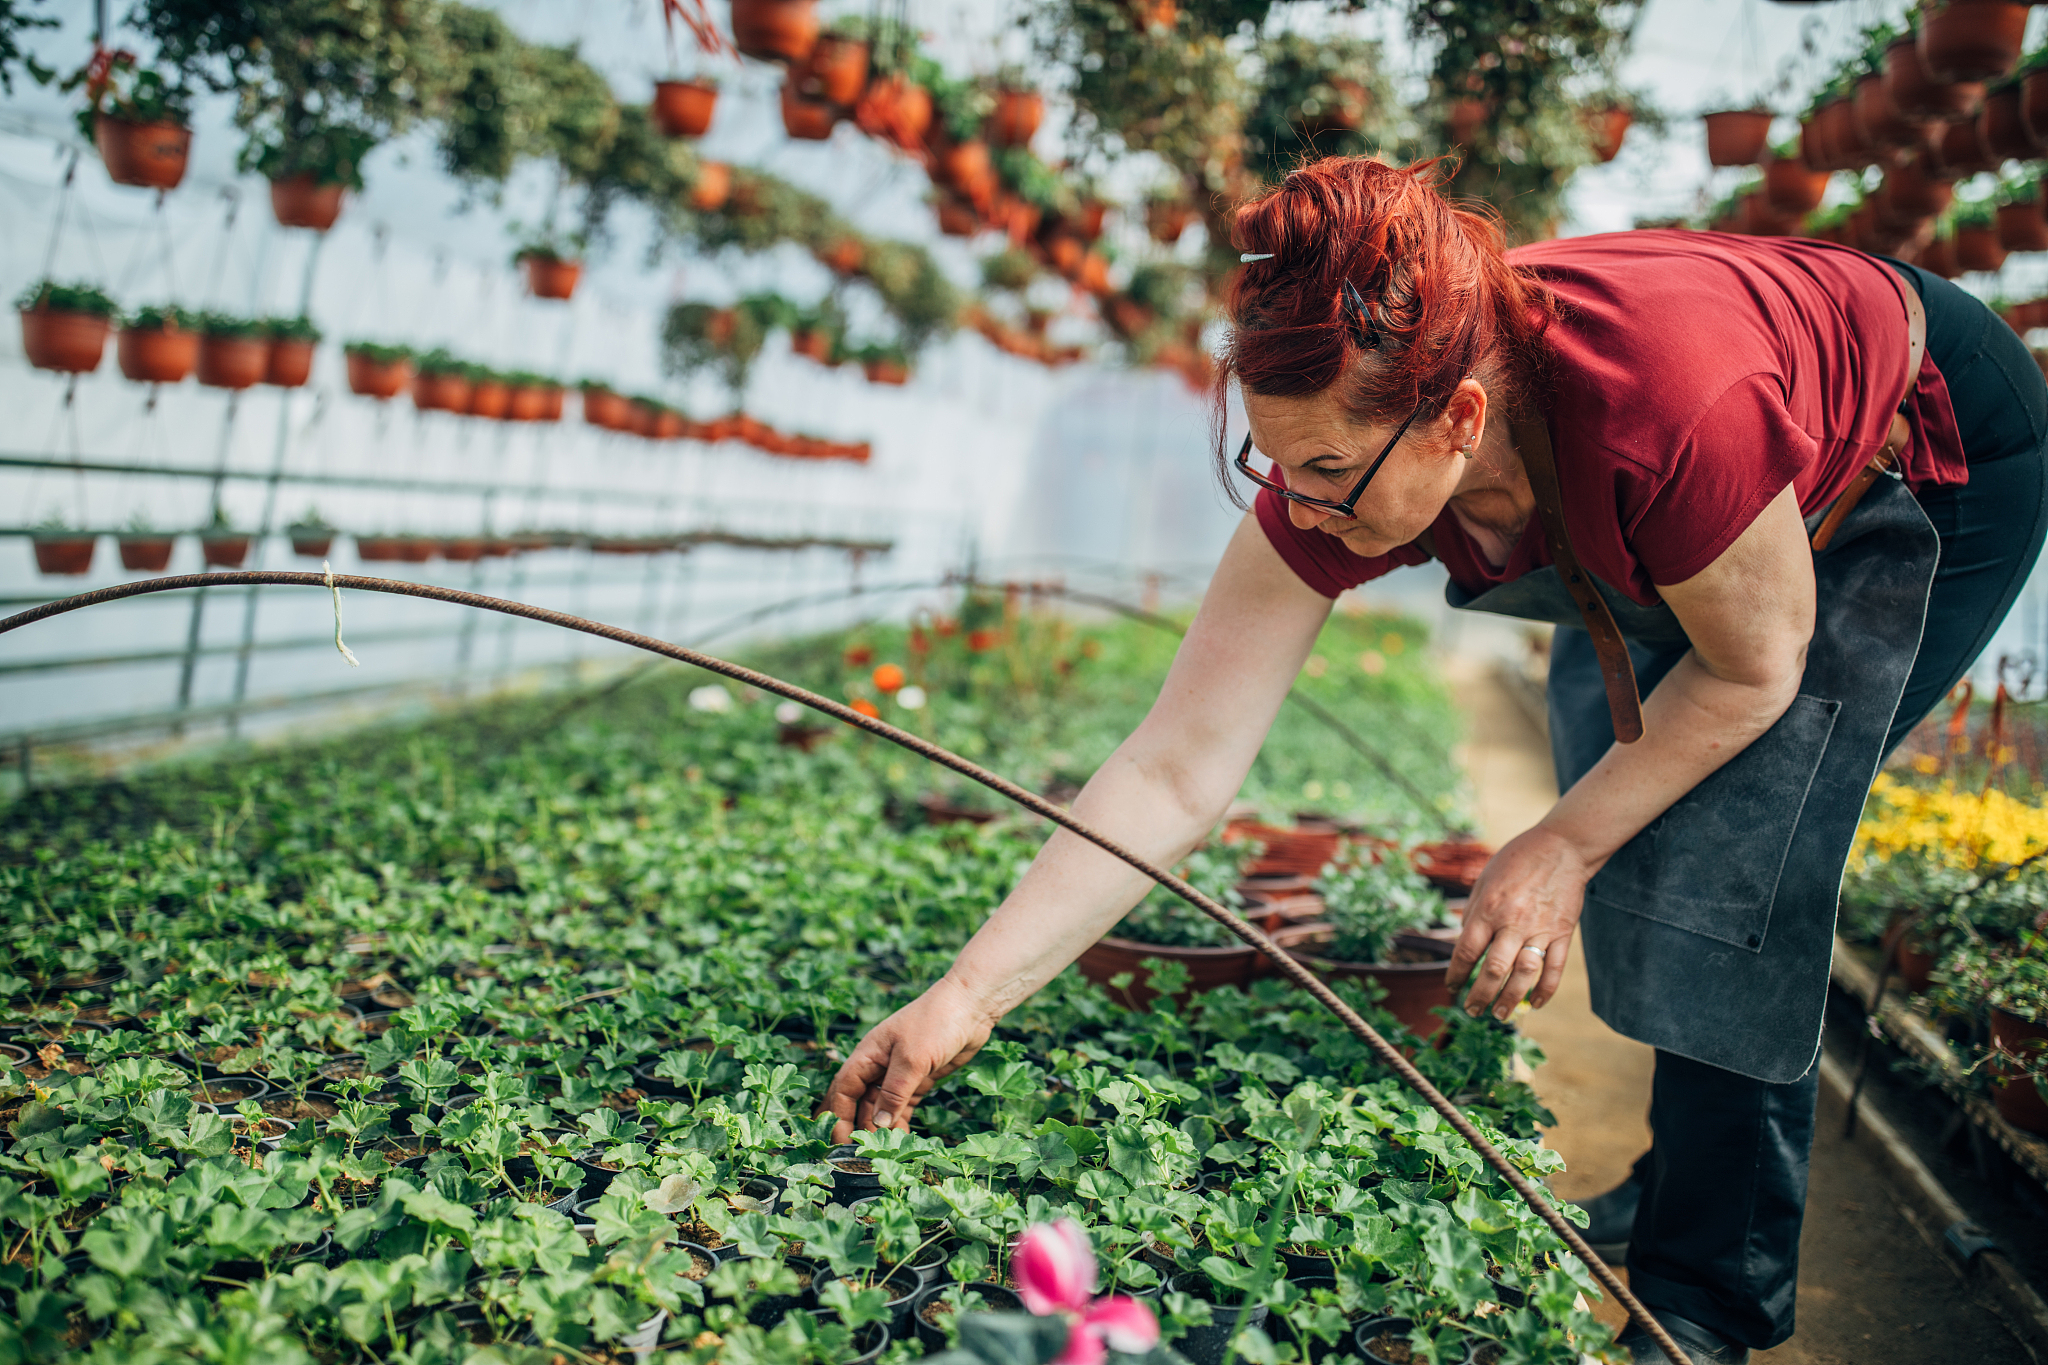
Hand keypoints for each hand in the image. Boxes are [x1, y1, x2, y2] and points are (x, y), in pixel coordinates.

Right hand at [821, 975, 995, 1141]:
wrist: (971, 1006)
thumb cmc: (936, 1022)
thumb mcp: (912, 1059)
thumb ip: (894, 1093)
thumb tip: (878, 1124)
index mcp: (868, 1054)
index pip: (844, 1090)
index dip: (838, 1116)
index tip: (838, 1142)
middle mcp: (879, 1065)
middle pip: (859, 1101)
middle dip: (856, 1127)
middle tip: (858, 1156)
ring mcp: (899, 1073)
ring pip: (881, 1107)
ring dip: (879, 1128)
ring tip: (881, 1153)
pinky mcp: (919, 1080)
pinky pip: (903, 1106)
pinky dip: (900, 1123)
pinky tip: (901, 1140)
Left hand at [1445, 825, 1593, 1021]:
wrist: (1561, 847)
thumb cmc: (1516, 861)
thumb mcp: (1484, 881)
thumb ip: (1473, 914)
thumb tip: (1462, 945)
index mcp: (1488, 909)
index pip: (1466, 952)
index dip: (1456, 975)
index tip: (1451, 987)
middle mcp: (1513, 922)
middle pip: (1494, 969)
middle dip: (1480, 995)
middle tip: (1472, 1010)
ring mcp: (1541, 930)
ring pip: (1524, 974)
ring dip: (1511, 999)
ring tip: (1500, 1014)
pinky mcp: (1563, 933)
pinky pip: (1555, 968)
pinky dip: (1545, 990)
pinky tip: (1536, 1004)